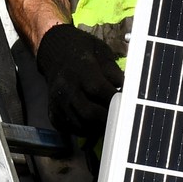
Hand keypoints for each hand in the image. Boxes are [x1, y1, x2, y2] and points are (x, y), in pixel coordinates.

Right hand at [35, 23, 122, 141]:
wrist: (55, 53)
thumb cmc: (84, 52)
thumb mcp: (102, 53)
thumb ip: (114, 73)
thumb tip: (128, 91)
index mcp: (79, 70)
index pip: (98, 89)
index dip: (114, 100)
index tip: (128, 105)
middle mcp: (66, 88)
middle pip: (89, 113)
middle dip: (108, 119)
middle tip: (122, 120)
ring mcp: (57, 103)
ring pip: (81, 125)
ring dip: (98, 128)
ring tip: (110, 123)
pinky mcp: (53, 114)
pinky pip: (72, 129)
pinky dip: (86, 130)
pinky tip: (95, 123)